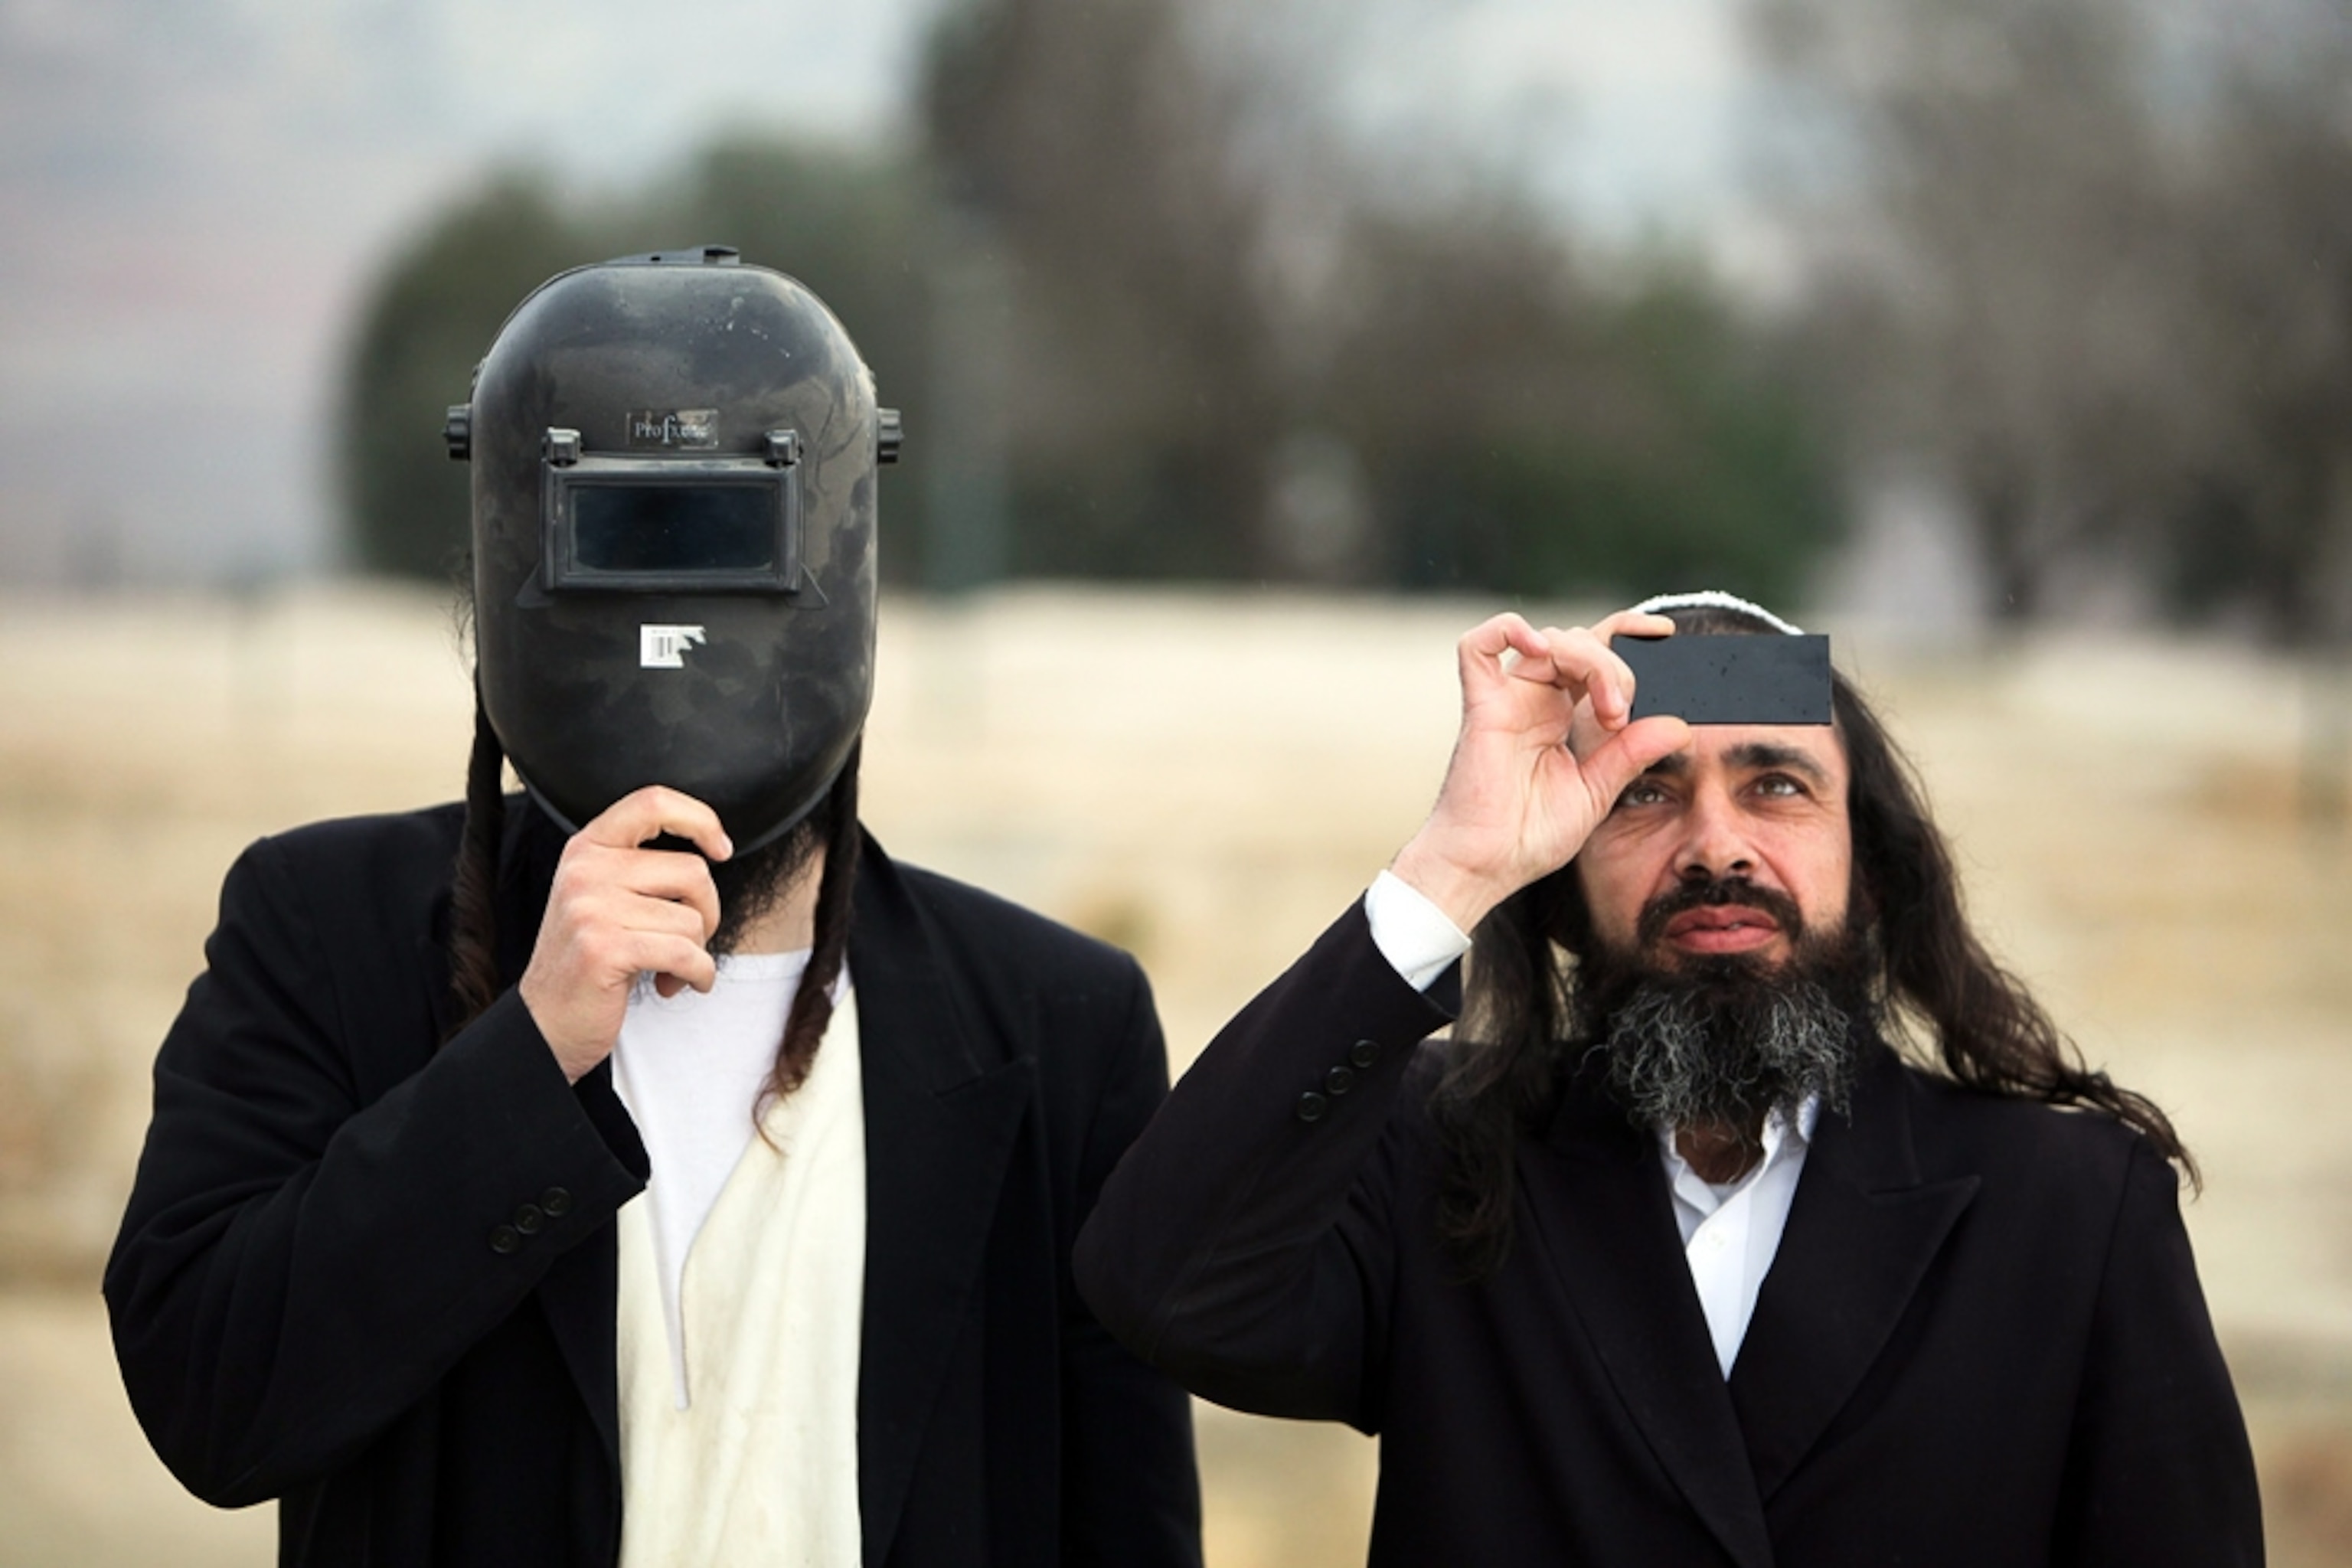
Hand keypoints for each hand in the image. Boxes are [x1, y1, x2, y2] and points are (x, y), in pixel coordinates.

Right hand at [518, 786, 732, 1082]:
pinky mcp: (603, 948)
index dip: (700, 819)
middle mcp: (585, 869)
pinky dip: (697, 975)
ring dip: (696, 953)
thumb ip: (641, 868)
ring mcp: (590, 907)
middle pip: (692, 872)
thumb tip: (712, 850)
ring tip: (669, 969)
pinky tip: (676, 985)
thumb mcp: (602, 897)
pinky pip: (685, 954)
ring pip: (692, 919)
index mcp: (588, 847)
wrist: (545, 1022)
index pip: (653, 802)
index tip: (721, 849)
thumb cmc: (588, 960)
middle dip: (706, 914)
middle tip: (686, 942)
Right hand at [1388, 610, 1690, 932]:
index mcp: (1558, 715)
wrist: (1488, 867)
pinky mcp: (1481, 708)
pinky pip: (1478, 646)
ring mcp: (1506, 700)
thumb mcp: (1596, 792)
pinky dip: (1510, 630)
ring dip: (1590, 661)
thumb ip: (1630, 755)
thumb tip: (1679, 725)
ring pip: (1550, 639)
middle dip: (1615, 665)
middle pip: (1580, 641)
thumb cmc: (1529, 836)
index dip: (1626, 630)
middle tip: (1622, 715)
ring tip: (1607, 710)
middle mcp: (1532, 700)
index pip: (1593, 650)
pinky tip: (1543, 650)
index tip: (1665, 635)